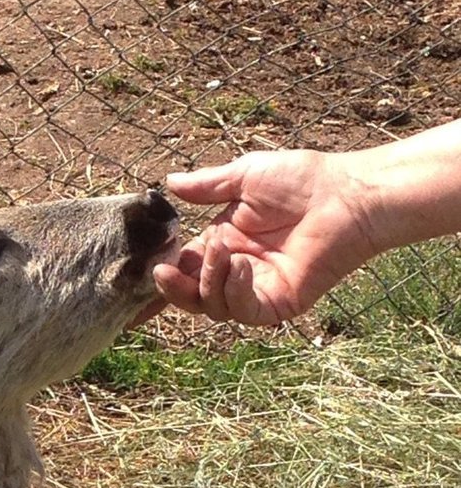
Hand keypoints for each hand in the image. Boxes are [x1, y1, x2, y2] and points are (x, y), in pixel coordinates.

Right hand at [145, 149, 378, 324]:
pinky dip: (235, 291)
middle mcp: (236, 272)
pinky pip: (243, 311)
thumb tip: (168, 183)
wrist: (345, 194)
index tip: (142, 274)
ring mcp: (256, 291)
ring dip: (208, 281)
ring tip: (222, 249)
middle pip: (191, 297)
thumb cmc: (303, 180)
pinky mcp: (277, 304)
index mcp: (224, 245)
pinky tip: (242, 265)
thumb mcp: (245, 176)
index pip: (183, 270)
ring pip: (213, 306)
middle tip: (164, 271)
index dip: (163, 276)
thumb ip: (207, 186)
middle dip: (174, 287)